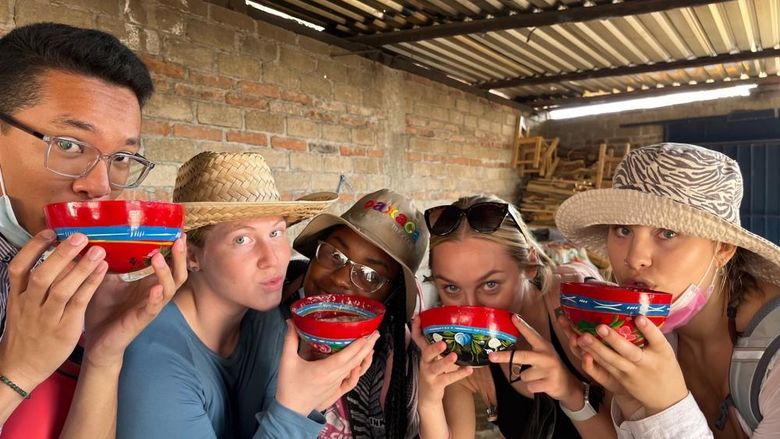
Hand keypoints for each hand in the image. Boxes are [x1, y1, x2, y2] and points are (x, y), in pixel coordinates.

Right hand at [0, 231, 106, 390]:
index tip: (50, 232)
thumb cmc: (27, 331)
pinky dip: (90, 285)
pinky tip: (102, 270)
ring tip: (98, 250)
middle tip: (80, 236)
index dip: (33, 248)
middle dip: (61, 254)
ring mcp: (47, 318)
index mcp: (17, 297)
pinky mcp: (65, 329)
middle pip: (42, 275)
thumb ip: (33, 284)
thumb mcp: (21, 307)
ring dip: (81, 268)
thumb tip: (53, 255)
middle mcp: (29, 306)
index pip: (18, 268)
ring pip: (61, 289)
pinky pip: (78, 303)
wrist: (22, 367)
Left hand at [82, 235, 186, 368]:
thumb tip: (102, 236)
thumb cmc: (103, 308)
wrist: (95, 340)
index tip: (178, 231)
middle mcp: (154, 293)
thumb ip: (109, 261)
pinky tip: (156, 289)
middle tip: (179, 239)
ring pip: (169, 289)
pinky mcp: (140, 321)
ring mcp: (150, 307)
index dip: (177, 250)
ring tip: (158, 258)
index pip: (170, 264)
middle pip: (178, 274)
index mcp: (148, 283)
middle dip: (180, 257)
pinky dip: (156, 299)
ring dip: (166, 273)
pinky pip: (153, 309)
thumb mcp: (105, 279)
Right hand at [276, 320, 377, 414]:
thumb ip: (290, 340)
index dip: (356, 346)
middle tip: (375, 333)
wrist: (291, 410)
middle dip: (367, 347)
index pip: (344, 357)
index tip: (366, 335)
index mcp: (323, 370)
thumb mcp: (286, 361)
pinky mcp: (337, 391)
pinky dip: (359, 372)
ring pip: (355, 370)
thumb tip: (290, 321)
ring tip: (372, 346)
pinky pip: (352, 381)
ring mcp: (337, 385)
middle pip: (354, 361)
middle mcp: (333, 378)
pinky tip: (362, 363)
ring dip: (365, 358)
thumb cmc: (289, 386)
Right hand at [411, 317, 472, 407]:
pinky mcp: (436, 384)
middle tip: (443, 343)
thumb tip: (456, 331)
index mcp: (425, 353)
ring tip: (454, 356)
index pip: (418, 339)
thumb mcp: (434, 358)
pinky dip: (459, 374)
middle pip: (426, 353)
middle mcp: (425, 362)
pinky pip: (448, 379)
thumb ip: (441, 346)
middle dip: (434, 348)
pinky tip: (469, 370)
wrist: (428, 395)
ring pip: (436, 367)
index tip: (419, 318)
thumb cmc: (434, 372)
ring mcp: (429, 373)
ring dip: (445, 361)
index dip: (416, 329)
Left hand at [488, 314, 581, 408]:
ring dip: (527, 378)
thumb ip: (530, 348)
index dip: (522, 326)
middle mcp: (546, 356)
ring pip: (523, 375)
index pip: (532, 334)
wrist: (568, 385)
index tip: (512, 317)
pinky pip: (530, 386)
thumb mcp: (543, 354)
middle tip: (491, 356)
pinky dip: (532, 387)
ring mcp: (549, 370)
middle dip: (505, 356)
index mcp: (544, 346)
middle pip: (522, 356)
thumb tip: (511, 343)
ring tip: (538, 376)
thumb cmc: (550, 367)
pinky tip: (542, 384)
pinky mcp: (550, 383)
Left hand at [577, 315, 686, 414]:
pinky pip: (605, 369)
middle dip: (614, 340)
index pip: (658, 340)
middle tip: (600, 327)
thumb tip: (636, 311)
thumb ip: (652, 335)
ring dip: (596, 349)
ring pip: (612, 361)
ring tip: (582, 337)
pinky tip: (582, 351)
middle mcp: (647, 363)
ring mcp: (632, 373)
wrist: (665, 398)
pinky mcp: (620, 380)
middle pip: (630, 352)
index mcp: (662, 353)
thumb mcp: (665, 351)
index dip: (649, 329)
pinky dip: (593, 360)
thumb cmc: (665, 368)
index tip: (639, 317)